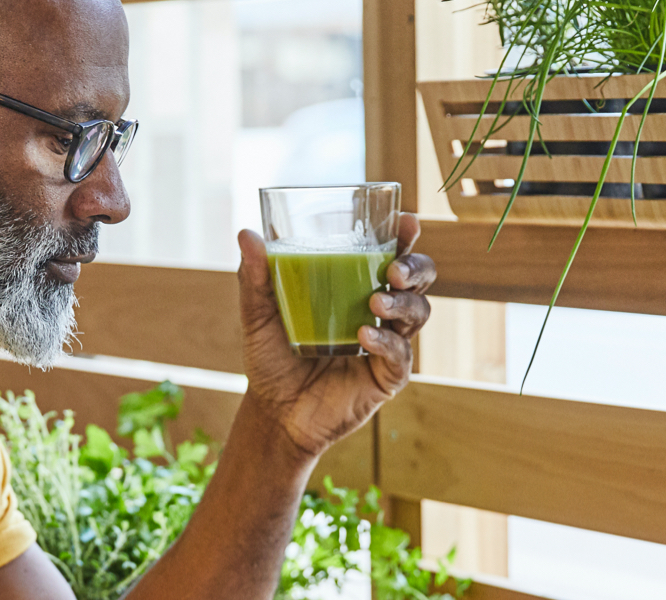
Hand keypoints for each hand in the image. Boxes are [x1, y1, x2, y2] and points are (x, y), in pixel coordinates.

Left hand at [235, 213, 435, 459]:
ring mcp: (386, 345)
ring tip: (377, 302)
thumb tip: (246, 234)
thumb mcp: (258, 316)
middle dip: (416, 268)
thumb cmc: (271, 359)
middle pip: (419, 281)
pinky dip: (387, 343)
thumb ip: (256, 278)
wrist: (273, 413)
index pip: (390, 255)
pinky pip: (400, 356)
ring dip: (403, 303)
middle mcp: (379, 313)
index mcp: (356, 288)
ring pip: (418, 313)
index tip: (406, 222)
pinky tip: (365, 336)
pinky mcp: (386, 378)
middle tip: (393, 269)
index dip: (404, 237)